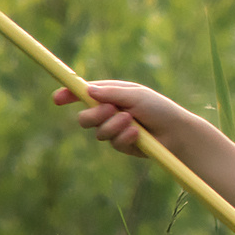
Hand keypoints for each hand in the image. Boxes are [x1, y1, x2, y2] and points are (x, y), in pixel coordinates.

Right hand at [52, 80, 186, 157]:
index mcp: (112, 94)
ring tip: (132, 122)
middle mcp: (110, 111)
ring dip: (114, 126)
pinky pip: (112, 142)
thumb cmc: (159, 108)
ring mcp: (114, 129)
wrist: (176, 133)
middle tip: (112, 110)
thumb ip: (112, 93)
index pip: (85, 94)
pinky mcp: (120, 144)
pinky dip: (124, 137)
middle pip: (84, 117)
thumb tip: (88, 90)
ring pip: (97, 132)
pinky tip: (138, 135)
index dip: (69, 95)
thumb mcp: (136, 95)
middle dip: (95, 115)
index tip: (57, 98)